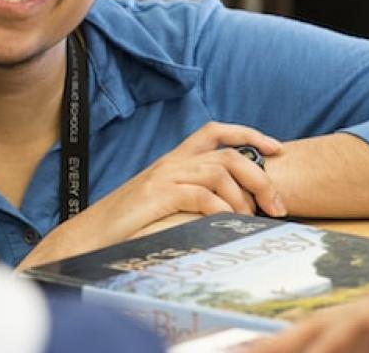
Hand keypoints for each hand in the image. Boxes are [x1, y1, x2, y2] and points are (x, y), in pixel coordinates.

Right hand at [18, 121, 281, 268]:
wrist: (90, 237)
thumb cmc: (129, 225)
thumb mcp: (164, 202)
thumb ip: (193, 194)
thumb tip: (235, 205)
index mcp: (175, 159)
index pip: (216, 131)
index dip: (250, 134)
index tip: (277, 150)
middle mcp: (172, 162)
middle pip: (229, 155)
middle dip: (261, 179)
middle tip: (278, 207)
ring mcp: (164, 177)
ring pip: (220, 172)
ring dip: (244, 198)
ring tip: (250, 222)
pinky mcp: (157, 196)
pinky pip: (201, 196)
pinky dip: (221, 209)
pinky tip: (226, 225)